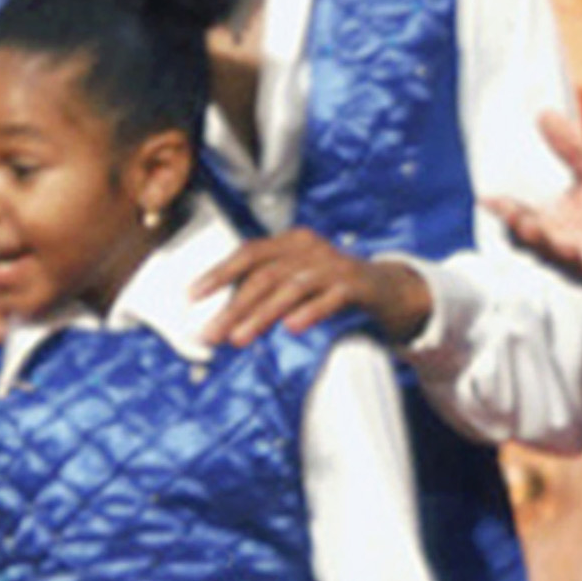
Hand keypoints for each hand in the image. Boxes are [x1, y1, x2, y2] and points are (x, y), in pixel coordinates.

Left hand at [210, 227, 432, 349]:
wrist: (388, 288)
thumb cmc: (331, 287)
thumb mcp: (296, 283)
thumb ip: (264, 296)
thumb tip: (221, 324)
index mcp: (291, 242)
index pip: (249, 253)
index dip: (219, 273)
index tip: (193, 296)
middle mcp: (310, 248)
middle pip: (265, 275)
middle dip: (234, 307)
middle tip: (212, 334)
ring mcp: (334, 264)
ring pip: (291, 287)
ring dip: (262, 314)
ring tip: (240, 338)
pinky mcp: (356, 285)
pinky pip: (330, 298)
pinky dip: (310, 311)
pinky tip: (292, 328)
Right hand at [488, 107, 581, 307]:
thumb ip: (569, 149)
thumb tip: (544, 112)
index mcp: (549, 221)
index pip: (518, 215)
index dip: (503, 209)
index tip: (488, 199)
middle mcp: (556, 244)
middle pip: (529, 240)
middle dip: (522, 228)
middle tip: (515, 215)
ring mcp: (577, 264)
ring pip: (554, 258)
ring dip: (548, 245)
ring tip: (539, 229)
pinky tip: (579, 251)